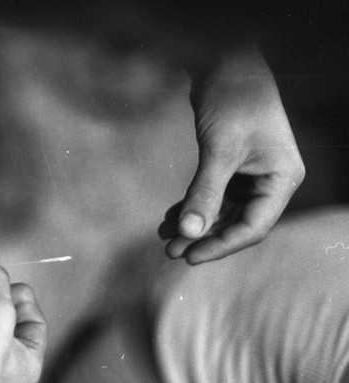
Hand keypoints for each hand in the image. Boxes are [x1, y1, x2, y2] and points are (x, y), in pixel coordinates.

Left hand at [159, 48, 304, 263]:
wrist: (226, 61)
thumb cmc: (233, 99)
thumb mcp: (219, 150)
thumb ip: (205, 192)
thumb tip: (187, 232)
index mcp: (281, 179)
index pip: (252, 227)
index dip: (220, 245)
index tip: (189, 256)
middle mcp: (270, 180)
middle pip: (236, 223)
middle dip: (203, 238)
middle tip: (170, 252)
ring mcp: (250, 174)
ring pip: (222, 212)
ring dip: (194, 225)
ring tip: (165, 238)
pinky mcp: (230, 166)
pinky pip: (212, 196)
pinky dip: (192, 207)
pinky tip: (171, 218)